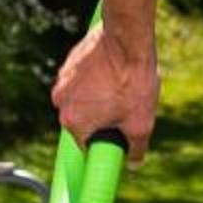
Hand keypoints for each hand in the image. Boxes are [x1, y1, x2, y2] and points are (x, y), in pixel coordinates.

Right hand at [52, 20, 159, 156]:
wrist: (128, 39)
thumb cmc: (133, 81)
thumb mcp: (141, 123)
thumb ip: (136, 149)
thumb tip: (133, 164)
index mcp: (73, 121)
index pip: (86, 145)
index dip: (104, 143)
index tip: (117, 136)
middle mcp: (61, 102)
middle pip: (82, 121)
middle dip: (103, 119)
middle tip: (125, 109)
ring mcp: (62, 80)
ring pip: (81, 100)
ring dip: (98, 99)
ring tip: (122, 88)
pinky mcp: (69, 62)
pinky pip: (81, 81)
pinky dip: (95, 81)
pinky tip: (115, 74)